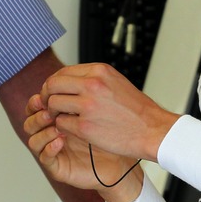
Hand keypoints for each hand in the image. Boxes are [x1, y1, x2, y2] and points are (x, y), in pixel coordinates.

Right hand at [25, 94, 140, 200]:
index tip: (48, 90)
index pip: (38, 106)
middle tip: (48, 107)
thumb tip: (67, 78)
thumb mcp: (96, 108)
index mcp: (58, 118)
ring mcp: (53, 150)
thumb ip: (79, 96)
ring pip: (32, 139)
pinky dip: (49, 148)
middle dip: (36, 112)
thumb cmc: (113, 131)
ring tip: (55, 122)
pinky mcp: (58, 167)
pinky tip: (60, 141)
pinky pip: (45, 157)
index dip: (40, 98)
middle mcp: (52, 133)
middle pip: (30, 120)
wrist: (126, 156)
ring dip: (41, 129)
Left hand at [37, 63, 177, 161]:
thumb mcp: (115, 82)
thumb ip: (93, 79)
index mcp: (99, 71)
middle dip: (47, 96)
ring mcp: (87, 106)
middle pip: (53, 85)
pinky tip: (71, 129)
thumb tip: (70, 80)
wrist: (153, 130)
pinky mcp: (85, 126)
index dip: (54, 83)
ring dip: (53, 112)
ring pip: (53, 104)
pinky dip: (63, 127)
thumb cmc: (137, 110)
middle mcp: (92, 85)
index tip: (55, 92)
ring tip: (61, 118)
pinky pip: (61, 123)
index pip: (63, 72)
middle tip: (50, 105)